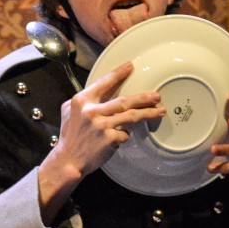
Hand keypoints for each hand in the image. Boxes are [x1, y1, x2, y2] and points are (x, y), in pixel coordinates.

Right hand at [37, 61, 163, 219]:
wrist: (68, 160)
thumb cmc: (69, 136)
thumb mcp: (69, 112)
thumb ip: (84, 101)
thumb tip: (100, 90)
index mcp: (82, 101)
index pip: (103, 83)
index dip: (118, 74)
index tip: (130, 66)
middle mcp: (92, 111)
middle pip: (124, 101)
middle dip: (143, 98)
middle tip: (156, 96)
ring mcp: (102, 126)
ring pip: (131, 116)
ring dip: (148, 113)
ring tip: (160, 111)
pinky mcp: (110, 139)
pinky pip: (125, 134)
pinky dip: (125, 134)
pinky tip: (122, 137)